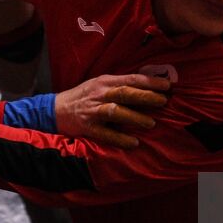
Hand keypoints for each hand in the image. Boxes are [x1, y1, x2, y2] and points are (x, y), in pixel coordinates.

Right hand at [54, 74, 171, 148]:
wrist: (55, 110)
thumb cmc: (84, 97)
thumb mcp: (100, 85)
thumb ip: (121, 85)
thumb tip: (149, 88)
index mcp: (105, 82)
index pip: (131, 79)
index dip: (149, 82)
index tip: (167, 85)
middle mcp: (100, 94)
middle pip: (124, 92)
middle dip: (145, 96)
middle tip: (164, 101)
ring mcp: (93, 111)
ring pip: (115, 111)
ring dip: (134, 117)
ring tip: (151, 123)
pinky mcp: (87, 127)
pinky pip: (105, 134)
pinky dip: (120, 139)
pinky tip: (134, 143)